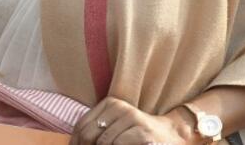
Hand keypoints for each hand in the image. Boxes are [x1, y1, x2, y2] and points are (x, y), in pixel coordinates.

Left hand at [71, 97, 194, 144]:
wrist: (170, 135)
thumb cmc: (137, 134)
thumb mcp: (115, 127)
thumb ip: (96, 132)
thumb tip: (74, 144)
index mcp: (109, 104)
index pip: (81, 126)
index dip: (75, 143)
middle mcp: (120, 107)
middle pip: (89, 134)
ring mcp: (132, 117)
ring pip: (103, 141)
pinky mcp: (143, 131)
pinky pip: (118, 143)